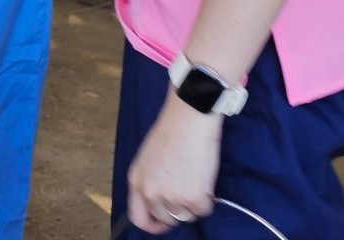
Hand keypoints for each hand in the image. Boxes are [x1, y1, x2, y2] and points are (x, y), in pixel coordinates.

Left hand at [126, 95, 221, 232]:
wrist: (189, 118)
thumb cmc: (172, 132)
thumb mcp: (149, 158)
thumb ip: (151, 180)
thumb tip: (161, 201)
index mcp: (136, 180)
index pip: (138, 217)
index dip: (151, 224)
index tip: (162, 223)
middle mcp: (150, 192)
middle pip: (166, 218)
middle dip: (178, 208)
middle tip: (187, 190)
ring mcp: (171, 197)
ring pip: (186, 216)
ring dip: (193, 202)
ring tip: (195, 177)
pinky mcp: (193, 198)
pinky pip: (204, 209)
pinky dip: (207, 198)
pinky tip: (204, 178)